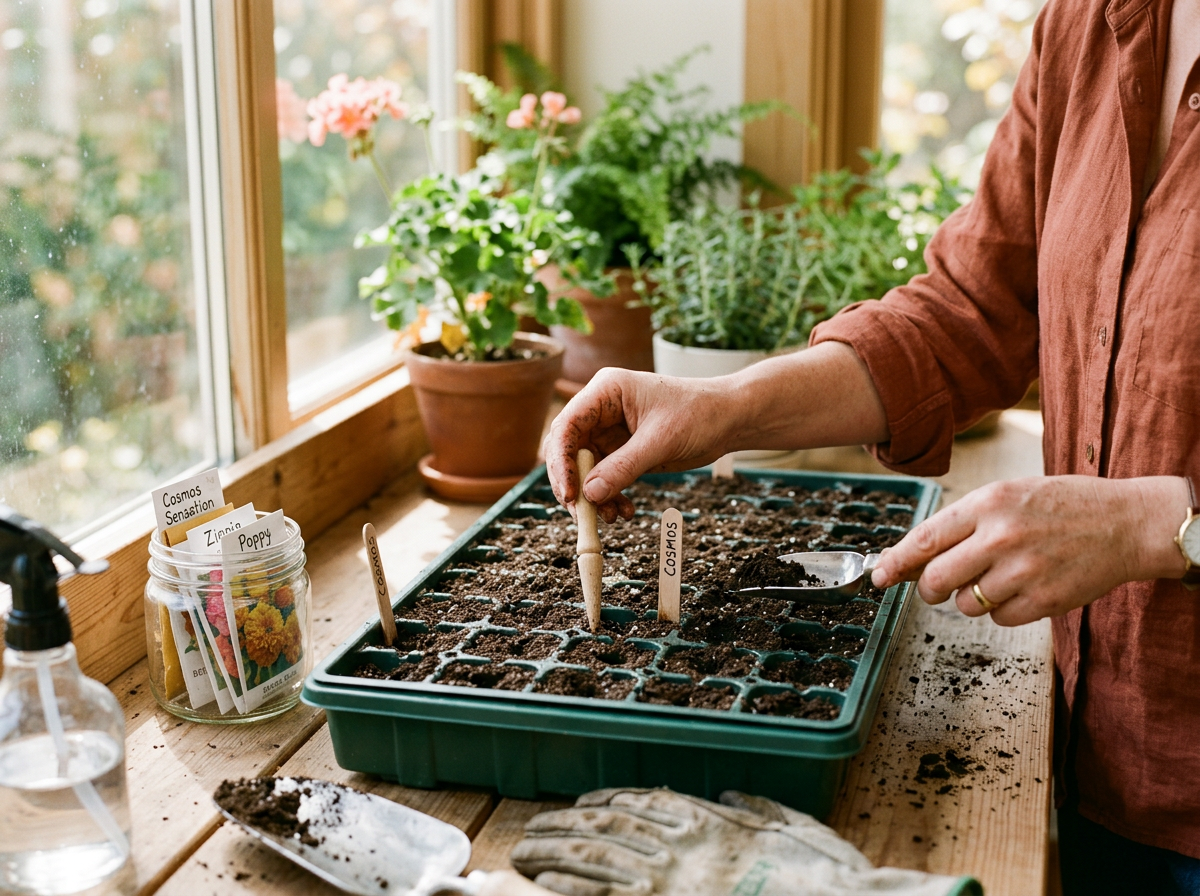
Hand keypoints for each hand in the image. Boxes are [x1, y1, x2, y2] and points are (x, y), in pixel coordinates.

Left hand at [509, 787, 977, 895]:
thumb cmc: (822, 874)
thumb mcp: (796, 827)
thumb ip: (760, 810)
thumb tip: (732, 794)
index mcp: (709, 819)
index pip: (642, 802)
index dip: (604, 802)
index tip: (580, 804)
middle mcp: (680, 844)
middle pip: (605, 827)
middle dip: (563, 826)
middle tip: (531, 828)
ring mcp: (669, 880)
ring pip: (594, 858)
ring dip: (553, 853)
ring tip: (523, 852)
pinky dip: (569, 890)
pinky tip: (543, 886)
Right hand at [543, 369, 735, 523]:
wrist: (728, 419)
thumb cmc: (699, 413)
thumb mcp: (661, 440)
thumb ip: (623, 466)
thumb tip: (590, 494)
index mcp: (605, 392)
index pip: (567, 426)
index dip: (562, 461)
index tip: (570, 493)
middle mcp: (601, 411)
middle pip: (569, 451)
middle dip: (574, 484)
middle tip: (582, 514)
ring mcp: (610, 432)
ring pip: (585, 470)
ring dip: (593, 497)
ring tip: (611, 517)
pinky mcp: (622, 451)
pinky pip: (604, 479)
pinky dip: (609, 497)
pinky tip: (624, 511)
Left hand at [870, 475, 1189, 624]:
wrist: (1125, 522)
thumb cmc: (1061, 506)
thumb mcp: (1007, 496)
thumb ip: (963, 523)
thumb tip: (916, 557)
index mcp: (987, 504)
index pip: (924, 540)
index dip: (894, 563)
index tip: (879, 576)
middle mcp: (1000, 536)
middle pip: (936, 580)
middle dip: (929, 589)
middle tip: (937, 586)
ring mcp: (1023, 571)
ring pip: (966, 604)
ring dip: (971, 598)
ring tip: (999, 577)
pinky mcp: (1044, 599)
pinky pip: (1000, 618)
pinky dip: (1004, 610)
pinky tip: (1024, 588)